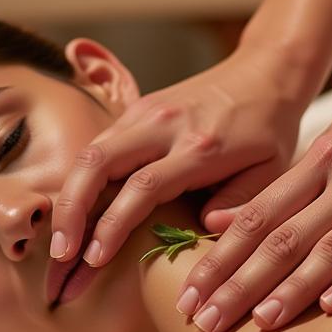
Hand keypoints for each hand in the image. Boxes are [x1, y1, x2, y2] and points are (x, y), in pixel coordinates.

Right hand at [49, 47, 309, 269]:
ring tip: (59, 244)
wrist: (265, 71)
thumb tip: (205, 229)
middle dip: (71, 211)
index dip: (113, 225)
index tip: (93, 260)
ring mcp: (146, 112)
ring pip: (90, 152)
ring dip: (69, 198)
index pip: (143, 186)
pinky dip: (80, 181)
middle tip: (59, 256)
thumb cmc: (270, 128)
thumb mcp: (273, 169)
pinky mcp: (137, 109)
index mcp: (200, 146)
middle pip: (98, 163)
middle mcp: (164, 125)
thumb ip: (242, 202)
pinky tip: (74, 214)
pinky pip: (99, 145)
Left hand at [179, 52, 331, 331]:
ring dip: (290, 290)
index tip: (189, 291)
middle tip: (204, 321)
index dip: (219, 256)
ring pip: (329, 250)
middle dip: (238, 283)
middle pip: (282, 238)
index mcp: (324, 155)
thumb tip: (227, 216)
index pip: (257, 214)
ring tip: (257, 324)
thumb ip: (293, 177)